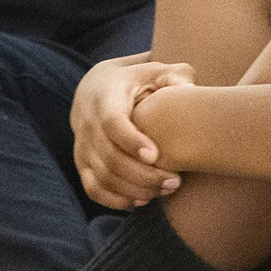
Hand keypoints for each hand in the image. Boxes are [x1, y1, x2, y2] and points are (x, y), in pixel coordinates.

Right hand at [71, 55, 194, 208]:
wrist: (96, 88)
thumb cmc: (138, 80)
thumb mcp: (156, 70)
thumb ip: (176, 75)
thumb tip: (189, 88)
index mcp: (105, 98)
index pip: (112, 123)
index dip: (131, 141)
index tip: (155, 155)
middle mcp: (88, 124)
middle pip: (109, 158)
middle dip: (143, 175)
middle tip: (175, 181)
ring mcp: (81, 146)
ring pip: (102, 178)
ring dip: (134, 190)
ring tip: (165, 190)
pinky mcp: (82, 163)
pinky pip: (93, 189)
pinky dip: (115, 200)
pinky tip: (142, 200)